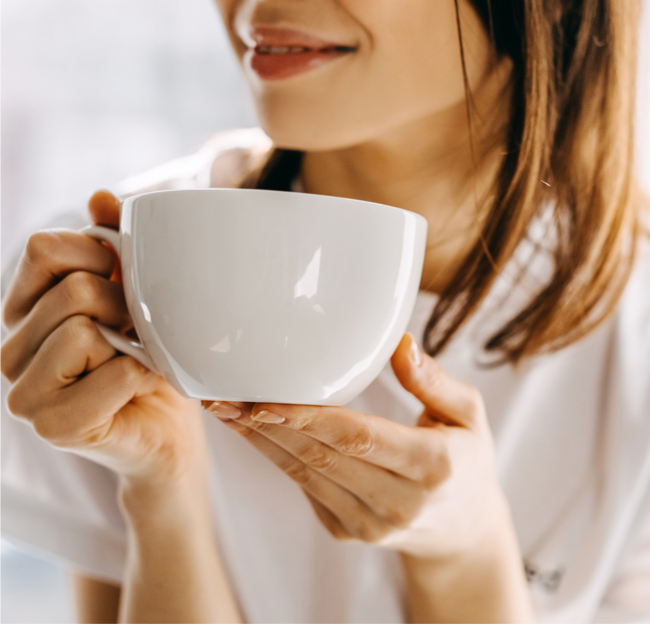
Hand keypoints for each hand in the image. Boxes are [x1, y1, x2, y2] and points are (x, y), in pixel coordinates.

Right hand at [1, 191, 205, 485]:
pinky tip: (140, 387)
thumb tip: (100, 197)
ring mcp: (24, 394)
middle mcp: (9, 350)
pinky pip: (115, 373)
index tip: (124, 280)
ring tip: (135, 359)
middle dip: (124, 306)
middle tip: (137, 332)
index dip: (101, 255)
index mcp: (22, 310)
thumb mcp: (133, 293)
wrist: (166, 428)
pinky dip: (144, 374)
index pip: (45, 249)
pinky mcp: (53, 428)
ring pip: (84, 329)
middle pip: (72, 290)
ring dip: (133, 343)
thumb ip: (113, 244)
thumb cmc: (148, 357)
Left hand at [204, 333, 508, 559]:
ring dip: (260, 441)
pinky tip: (253, 432)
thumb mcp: (469, 416)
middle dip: (268, 425)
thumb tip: (399, 343)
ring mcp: (369, 524)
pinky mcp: (348, 532)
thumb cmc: (466, 461)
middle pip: (321, 457)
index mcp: (432, 466)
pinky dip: (276, 458)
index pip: (360, 437)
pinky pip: (305, 489)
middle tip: (226, 396)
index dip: (310, 418)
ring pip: (304, 475)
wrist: (462, 531)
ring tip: (225, 410)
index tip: (266, 399)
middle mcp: (398, 502)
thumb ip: (434, 381)